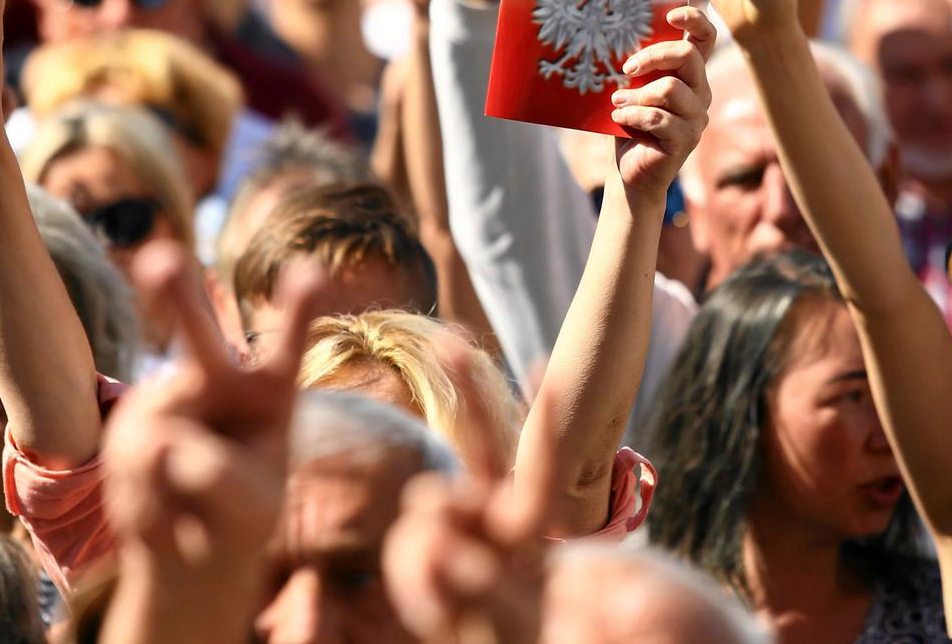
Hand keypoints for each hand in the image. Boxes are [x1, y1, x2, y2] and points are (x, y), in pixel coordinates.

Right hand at [102, 242, 318, 633]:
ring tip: (189, 507)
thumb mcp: (247, 509)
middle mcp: (218, 380)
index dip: (297, 309)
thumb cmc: (238, 515)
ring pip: (158, 433)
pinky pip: (132, 465)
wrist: (190, 542)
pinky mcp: (133, 424)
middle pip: (200, 336)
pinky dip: (146, 502)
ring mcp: (171, 397)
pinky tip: (161, 513)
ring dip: (170, 486)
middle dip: (178, 297)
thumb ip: (217, 476)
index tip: (312, 270)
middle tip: (161, 260)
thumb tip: (160, 440)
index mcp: (271, 390)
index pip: (287, 345)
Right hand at [384, 340, 557, 642]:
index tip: (543, 364)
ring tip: (454, 601)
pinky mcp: (426, 544)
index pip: (539, 467)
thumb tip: (434, 535)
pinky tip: (433, 601)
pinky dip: (416, 579)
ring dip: (430, 553)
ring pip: (429, 504)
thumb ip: (471, 576)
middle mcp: (497, 512)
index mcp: (528, 522)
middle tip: (449, 338)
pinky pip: (408, 544)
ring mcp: (461, 523)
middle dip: (468, 388)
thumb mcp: (501, 615)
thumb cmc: (509, 633)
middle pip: (481, 442)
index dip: (543, 421)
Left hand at [609, 6, 713, 200]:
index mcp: (690, 74)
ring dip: (636, 96)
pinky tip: (619, 119)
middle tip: (626, 69)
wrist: (630, 170)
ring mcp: (697, 117)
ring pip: (670, 89)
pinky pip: (658, 118)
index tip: (672, 15)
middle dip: (652, 56)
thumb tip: (619, 37)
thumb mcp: (633, 89)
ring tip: (618, 104)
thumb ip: (637, 67)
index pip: (705, 37)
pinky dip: (632, 116)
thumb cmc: (630, 123)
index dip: (695, 19)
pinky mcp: (686, 139)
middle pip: (688, 56)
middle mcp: (701, 92)